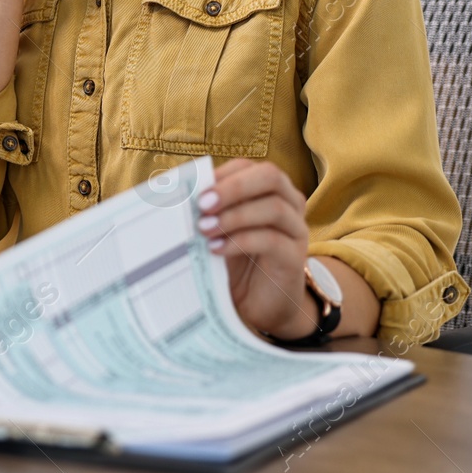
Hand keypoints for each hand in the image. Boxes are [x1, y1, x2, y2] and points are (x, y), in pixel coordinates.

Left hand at [195, 159, 315, 339]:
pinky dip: (240, 241)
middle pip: (270, 177)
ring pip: (274, 208)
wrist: (257, 305)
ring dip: (234, 216)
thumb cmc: (235, 261)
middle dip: (233, 188)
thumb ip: (207, 211)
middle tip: (203, 205)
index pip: (249, 167)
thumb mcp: (218, 231)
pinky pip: (272, 240)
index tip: (195, 191)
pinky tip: (217, 250)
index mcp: (269, 189)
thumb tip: (175, 194)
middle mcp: (289, 203)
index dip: (222, 175)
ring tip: (205, 230)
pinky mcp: (295, 257)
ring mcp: (296, 229)